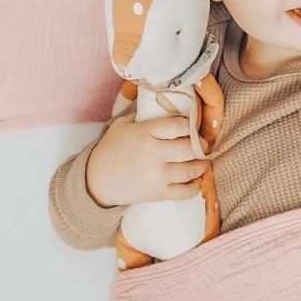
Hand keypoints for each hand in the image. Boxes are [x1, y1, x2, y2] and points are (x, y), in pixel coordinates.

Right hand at [86, 113, 209, 207]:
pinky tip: (195, 180)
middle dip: (201, 146)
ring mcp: (158, 175)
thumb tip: (162, 107)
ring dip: (201, 165)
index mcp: (146, 133)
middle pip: (191, 148)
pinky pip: (186, 192)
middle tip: (202, 145)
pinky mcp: (159, 193)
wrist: (97, 180)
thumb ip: (143, 116)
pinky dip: (195, 186)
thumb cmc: (110, 149)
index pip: (179, 125)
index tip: (192, 127)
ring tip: (201, 161)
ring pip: (192, 169)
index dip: (191, 125)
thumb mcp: (122, 124)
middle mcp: (155, 153)